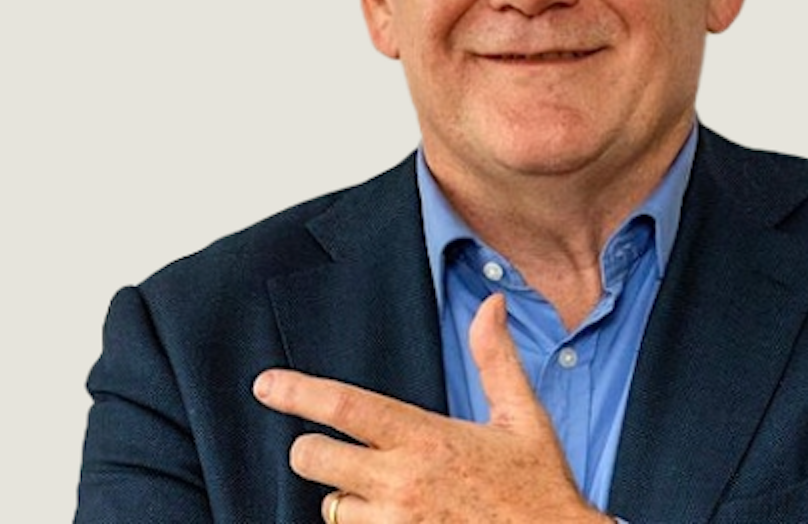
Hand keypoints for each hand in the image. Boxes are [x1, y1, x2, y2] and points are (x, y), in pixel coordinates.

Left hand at [255, 294, 607, 523]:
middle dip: (313, 451)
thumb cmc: (540, 489)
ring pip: (330, 507)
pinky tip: (395, 520)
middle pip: (312, 459)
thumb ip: (496, 360)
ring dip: (345, 498)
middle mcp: (402, 483)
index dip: (297, 393)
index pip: (344, 408)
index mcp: (427, 439)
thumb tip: (491, 305)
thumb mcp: (523, 418)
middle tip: (333, 451)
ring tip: (385, 495)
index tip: (266, 384)